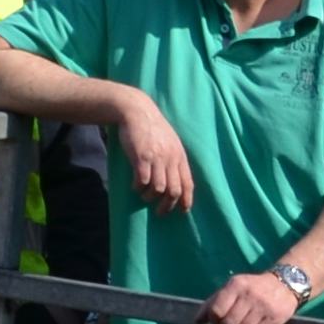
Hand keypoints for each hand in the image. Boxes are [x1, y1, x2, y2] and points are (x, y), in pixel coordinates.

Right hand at [115, 89, 196, 212]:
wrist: (137, 111)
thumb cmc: (152, 128)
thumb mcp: (170, 142)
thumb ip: (173, 158)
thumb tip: (173, 178)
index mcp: (180, 156)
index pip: (188, 183)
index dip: (186, 199)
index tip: (183, 211)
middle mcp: (171, 158)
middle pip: (174, 190)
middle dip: (168, 205)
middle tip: (160, 212)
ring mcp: (157, 158)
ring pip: (159, 188)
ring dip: (150, 197)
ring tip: (144, 196)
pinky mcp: (141, 157)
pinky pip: (143, 180)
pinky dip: (139, 187)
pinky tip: (135, 186)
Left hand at [202, 270, 298, 323]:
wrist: (285, 283)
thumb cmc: (251, 287)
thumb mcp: (231, 288)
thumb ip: (212, 303)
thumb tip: (196, 321)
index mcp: (236, 285)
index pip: (217, 310)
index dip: (214, 320)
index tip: (217, 320)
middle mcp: (249, 295)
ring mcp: (263, 307)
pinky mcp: (275, 317)